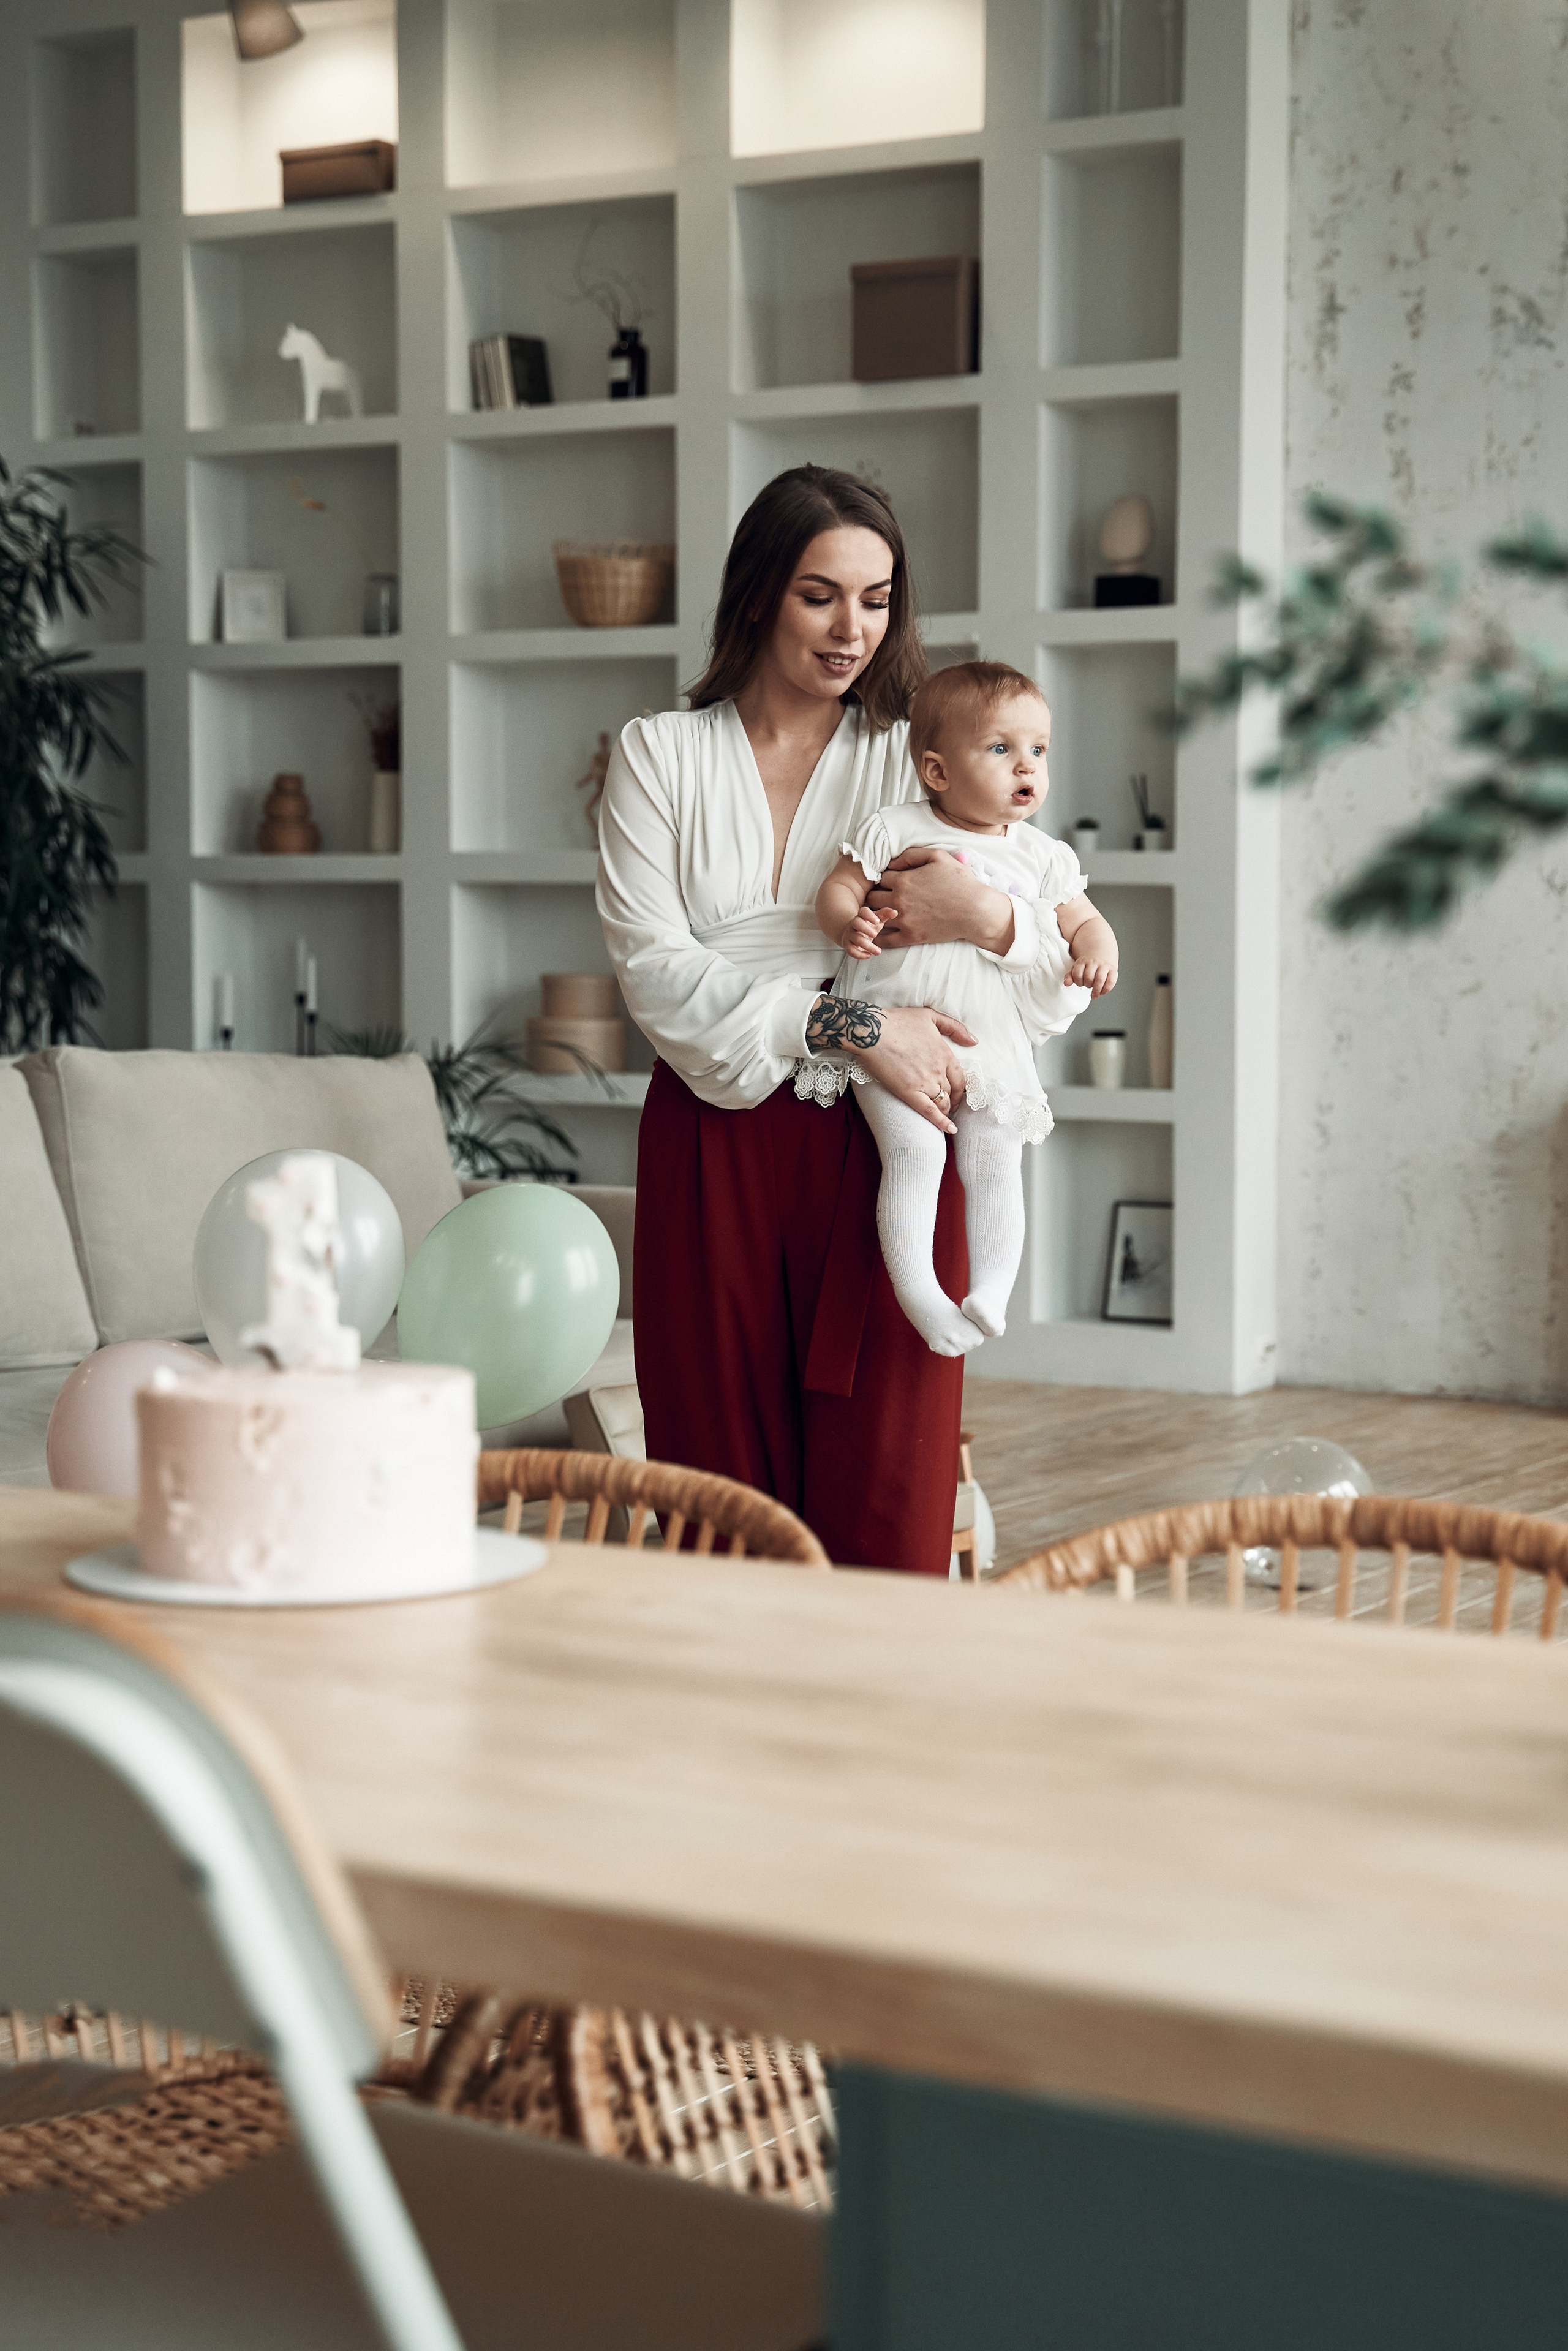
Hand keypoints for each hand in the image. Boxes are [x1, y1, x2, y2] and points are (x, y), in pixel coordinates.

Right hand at [842, 907, 884, 959]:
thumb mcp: (878, 919)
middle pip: (856, 923)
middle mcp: (854, 924)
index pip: (863, 911)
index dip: (869, 915)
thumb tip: (895, 912)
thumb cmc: (868, 925)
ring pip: (855, 938)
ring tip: (878, 951)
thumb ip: (886, 914)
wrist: (853, 932)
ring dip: (867, 945)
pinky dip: (859, 954)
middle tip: (875, 934)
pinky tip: (869, 955)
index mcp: (862, 915)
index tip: (877, 921)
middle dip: (866, 929)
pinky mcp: (848, 945)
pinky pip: (850, 950)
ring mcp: (850, 935)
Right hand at [854, 1004, 976, 1135]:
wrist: (871, 1031)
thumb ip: (955, 1027)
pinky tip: (949, 1130)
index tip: (958, 1094)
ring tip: (944, 1115)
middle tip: (950, 1106)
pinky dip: (941, 1122)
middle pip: (952, 1092)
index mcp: (944, 1053)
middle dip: (953, 1101)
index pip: (960, 1078)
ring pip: (942, 1103)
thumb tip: (974, 1041)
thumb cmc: (898, 1021)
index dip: (961, 1089)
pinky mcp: (908, 1092)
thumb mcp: (931, 1016)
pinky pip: (929, 1111)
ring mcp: (924, 1082)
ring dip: (946, 1110)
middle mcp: (938, 1070)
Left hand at [866, 847, 1014, 954]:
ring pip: (876, 918)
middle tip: (885, 897)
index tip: (892, 882)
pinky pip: (886, 940)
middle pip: (872, 898)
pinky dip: (881, 936)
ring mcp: (904, 920)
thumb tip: (893, 863)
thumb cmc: (960, 881)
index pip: (879, 878)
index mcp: (903, 881)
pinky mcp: (911, 937)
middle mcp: (899, 901)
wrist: (976, 910)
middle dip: (877, 896)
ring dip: (877, 915)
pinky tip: (883, 933)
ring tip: (884, 914)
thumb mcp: (938, 856)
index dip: (885, 879)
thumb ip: (912, 855)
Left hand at [1067, 953, 1117, 998]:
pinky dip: (1105, 990)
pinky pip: (1110, 982)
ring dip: (1096, 990)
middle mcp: (1094, 961)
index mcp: (1083, 960)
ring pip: (1099, 980)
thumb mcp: (1075, 970)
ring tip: (1094, 993)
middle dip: (1087, 985)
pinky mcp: (1113, 970)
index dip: (1078, 982)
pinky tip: (1101, 992)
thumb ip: (1069, 977)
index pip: (1077, 974)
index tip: (1080, 983)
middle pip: (1089, 978)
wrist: (1100, 960)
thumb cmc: (1086, 968)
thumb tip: (1066, 983)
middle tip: (1088, 985)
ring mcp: (1104, 965)